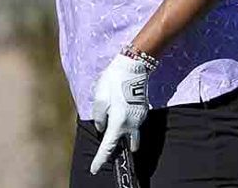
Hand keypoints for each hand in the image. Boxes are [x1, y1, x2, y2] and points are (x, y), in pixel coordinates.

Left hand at [89, 54, 151, 174]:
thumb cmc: (113, 81)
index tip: (95, 169)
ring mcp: (139, 118)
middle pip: (125, 145)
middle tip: (107, 143)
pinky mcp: (143, 111)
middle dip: (117, 147)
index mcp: (118, 122)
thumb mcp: (99, 98)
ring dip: (124, 136)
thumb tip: (101, 127)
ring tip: (114, 122)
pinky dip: (127, 124)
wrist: (133, 67)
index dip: (101, 159)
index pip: (108, 147)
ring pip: (132, 135)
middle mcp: (131, 124)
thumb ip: (99, 116)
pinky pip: (134, 124)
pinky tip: (120, 109)